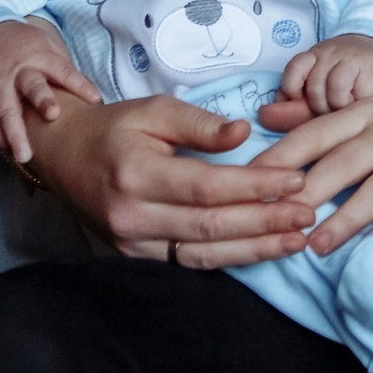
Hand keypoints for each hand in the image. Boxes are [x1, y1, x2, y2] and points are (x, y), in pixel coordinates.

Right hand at [0, 18, 100, 164]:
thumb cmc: (26, 46)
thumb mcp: (48, 47)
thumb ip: (65, 70)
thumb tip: (91, 96)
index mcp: (41, 57)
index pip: (63, 71)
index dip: (79, 84)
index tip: (95, 99)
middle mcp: (19, 71)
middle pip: (32, 86)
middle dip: (42, 101)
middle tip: (53, 116)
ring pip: (6, 110)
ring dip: (15, 133)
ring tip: (24, 156)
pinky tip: (6, 149)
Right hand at [25, 92, 315, 268]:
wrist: (63, 157)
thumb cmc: (113, 128)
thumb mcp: (153, 110)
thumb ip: (199, 124)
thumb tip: (243, 133)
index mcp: (136, 174)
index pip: (208, 187)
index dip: (255, 186)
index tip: (296, 180)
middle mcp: (132, 216)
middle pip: (211, 226)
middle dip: (265, 223)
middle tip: (308, 215)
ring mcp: (132, 243)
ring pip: (204, 254)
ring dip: (255, 249)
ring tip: (297, 241)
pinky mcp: (136, 257)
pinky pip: (189, 262)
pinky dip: (229, 258)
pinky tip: (261, 251)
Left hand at [254, 76, 372, 256]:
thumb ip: (325, 115)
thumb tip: (266, 117)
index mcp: (370, 109)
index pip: (318, 132)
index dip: (283, 157)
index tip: (250, 182)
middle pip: (343, 161)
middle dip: (305, 193)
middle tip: (272, 221)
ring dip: (345, 219)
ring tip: (316, 246)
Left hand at [278, 33, 372, 114]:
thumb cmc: (340, 73)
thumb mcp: (316, 78)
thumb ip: (294, 99)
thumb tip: (267, 116)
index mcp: (312, 56)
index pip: (294, 69)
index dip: (291, 89)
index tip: (298, 100)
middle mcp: (329, 54)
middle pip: (314, 87)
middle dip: (319, 107)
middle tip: (328, 110)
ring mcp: (350, 59)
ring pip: (334, 92)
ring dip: (337, 108)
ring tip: (343, 108)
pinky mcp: (371, 70)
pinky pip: (357, 95)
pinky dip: (355, 105)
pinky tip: (358, 102)